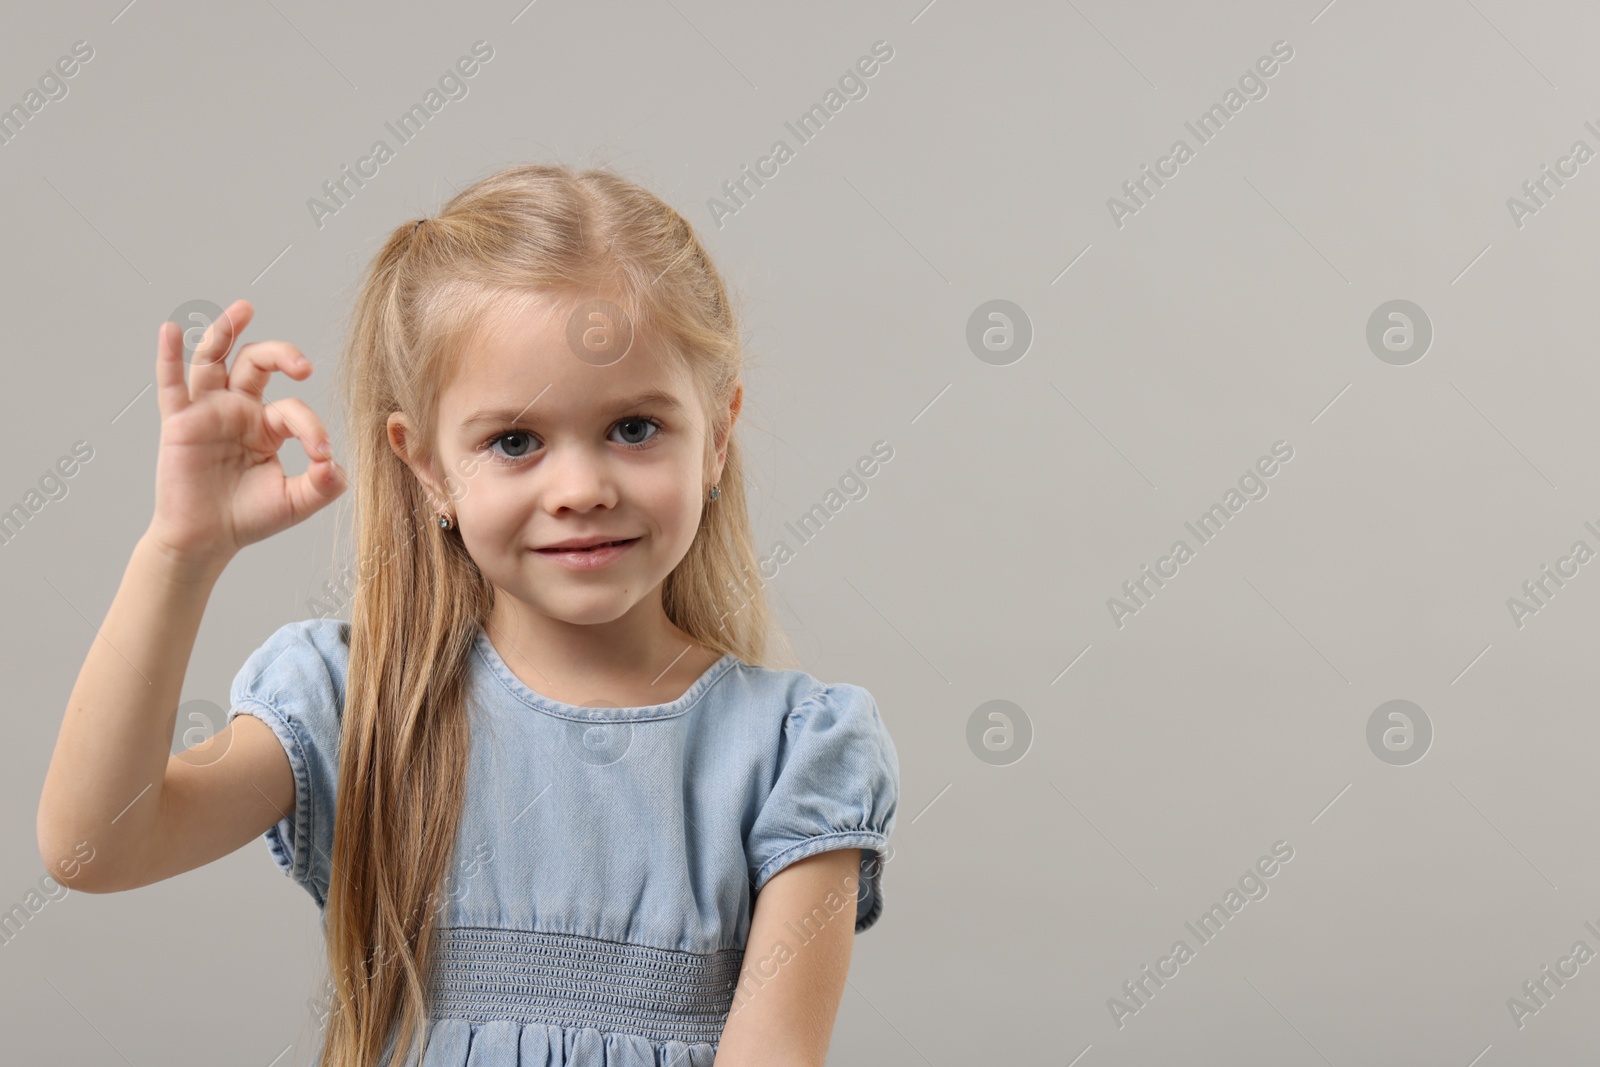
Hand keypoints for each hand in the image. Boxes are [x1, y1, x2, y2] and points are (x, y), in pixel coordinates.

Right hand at [146, 299, 345, 567]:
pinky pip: (171, 384)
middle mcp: (238, 410)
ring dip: (226, 332)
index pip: (293, 410)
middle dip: (280, 354)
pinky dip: (170, 356)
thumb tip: (338, 466)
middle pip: (257, 364)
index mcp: (267, 425)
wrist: (206, 541)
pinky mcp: (179, 423)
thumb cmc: (249, 518)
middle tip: (303, 365)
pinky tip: (172, 330)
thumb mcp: (295, 502)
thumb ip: (323, 485)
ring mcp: (207, 412)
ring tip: (244, 309)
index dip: (312, 429)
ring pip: (215, 361)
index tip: (322, 456)